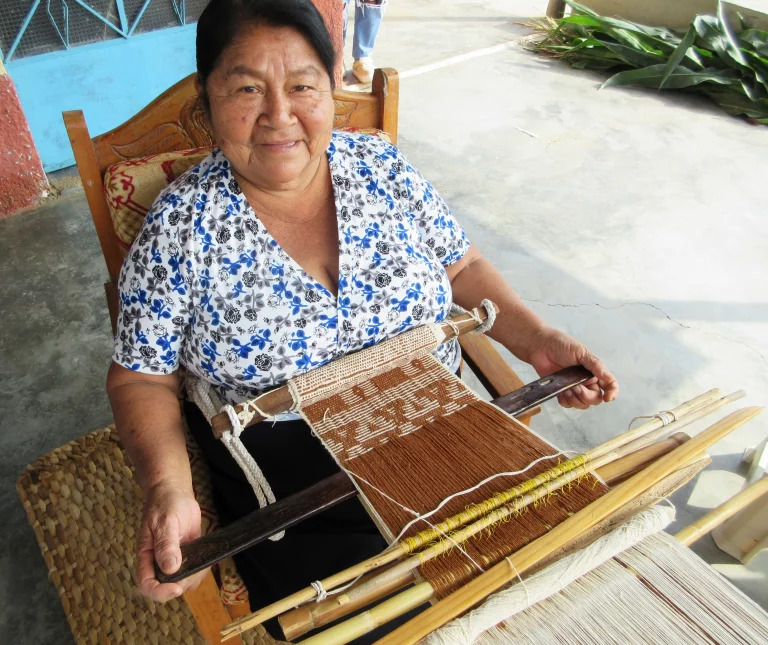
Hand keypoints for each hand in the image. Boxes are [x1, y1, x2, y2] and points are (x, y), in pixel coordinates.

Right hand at [137, 483, 207, 601]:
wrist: (174, 492)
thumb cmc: (164, 504)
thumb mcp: (164, 522)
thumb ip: (166, 545)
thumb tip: (170, 568)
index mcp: (146, 556)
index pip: (147, 584)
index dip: (160, 592)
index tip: (176, 588)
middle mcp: (158, 561)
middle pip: (167, 586)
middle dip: (183, 584)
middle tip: (197, 569)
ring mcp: (173, 559)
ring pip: (183, 581)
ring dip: (195, 577)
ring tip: (204, 561)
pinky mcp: (187, 555)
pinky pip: (194, 570)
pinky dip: (203, 569)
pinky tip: (208, 559)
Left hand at [528, 327, 618, 409]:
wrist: (540, 346)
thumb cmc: (561, 344)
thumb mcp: (582, 352)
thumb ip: (596, 365)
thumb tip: (609, 378)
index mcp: (594, 371)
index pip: (609, 385)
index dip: (612, 393)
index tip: (608, 398)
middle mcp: (586, 381)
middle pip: (595, 399)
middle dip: (587, 396)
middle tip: (577, 386)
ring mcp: (574, 387)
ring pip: (582, 404)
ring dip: (575, 398)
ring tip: (567, 386)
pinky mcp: (561, 391)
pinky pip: (568, 404)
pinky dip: (565, 401)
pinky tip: (561, 392)